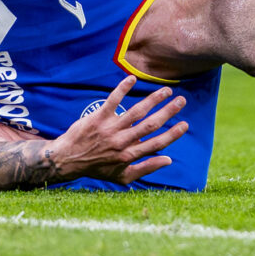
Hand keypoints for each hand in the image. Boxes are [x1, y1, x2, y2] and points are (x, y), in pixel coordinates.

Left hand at [47, 75, 187, 185]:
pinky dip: (122, 89)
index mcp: (130, 155)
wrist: (69, 160)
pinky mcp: (99, 117)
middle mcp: (122, 141)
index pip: (157, 143)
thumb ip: (146, 168)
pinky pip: (113, 100)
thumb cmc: (98, 168)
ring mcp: (110, 128)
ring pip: (136, 111)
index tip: (185, 124)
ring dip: (153, 99)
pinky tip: (132, 78)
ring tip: (166, 90)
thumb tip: (168, 160)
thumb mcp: (123, 176)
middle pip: (151, 124)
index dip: (173, 134)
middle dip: (168, 112)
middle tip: (181, 100)